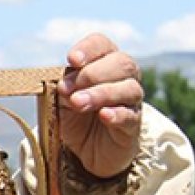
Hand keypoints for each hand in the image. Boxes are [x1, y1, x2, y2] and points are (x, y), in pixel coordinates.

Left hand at [58, 34, 142, 178]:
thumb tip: (63, 83)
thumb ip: (62, 88)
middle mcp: (123, 77)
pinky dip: (117, 114)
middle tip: (67, 89)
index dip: (89, 49)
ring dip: (101, 93)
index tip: (71, 60)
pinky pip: (130, 115)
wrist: (85, 149)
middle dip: (92, 73)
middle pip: (121, 63)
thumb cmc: (74, 116)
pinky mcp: (133, 125)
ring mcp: (131, 101)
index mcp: (103, 63)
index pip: (102, 45)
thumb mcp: (60, 99)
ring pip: (128, 88)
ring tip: (78, 103)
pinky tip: (103, 115)